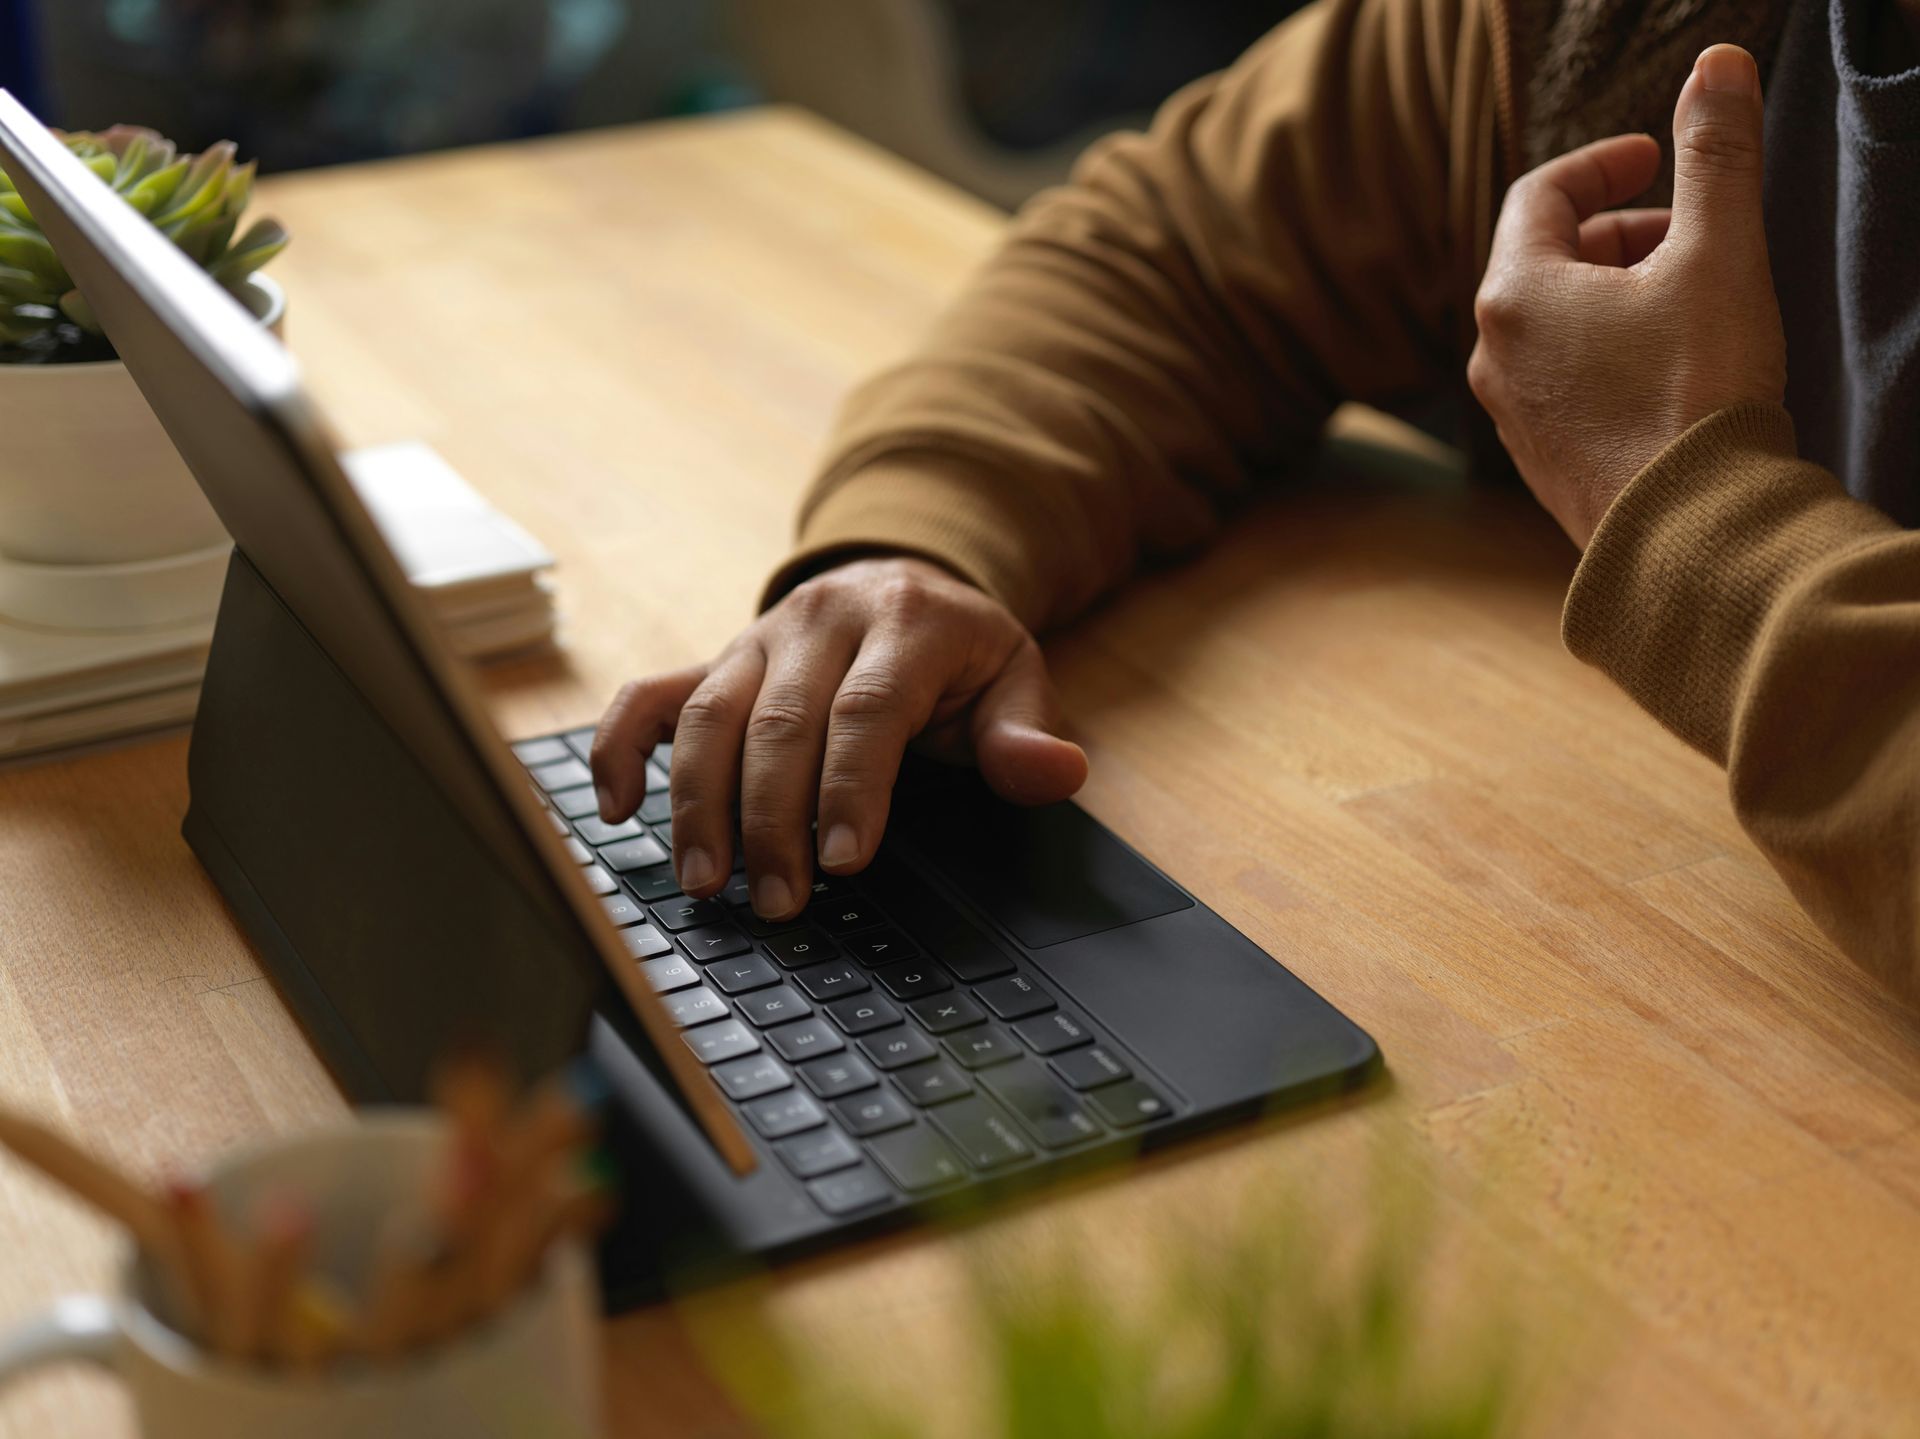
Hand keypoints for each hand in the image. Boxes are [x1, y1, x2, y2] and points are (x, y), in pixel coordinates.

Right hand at [590, 556, 1088, 919]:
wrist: (904, 580)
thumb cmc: (959, 652)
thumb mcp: (1015, 678)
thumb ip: (1026, 732)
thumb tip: (1055, 772)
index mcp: (905, 622)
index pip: (866, 710)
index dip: (851, 788)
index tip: (843, 860)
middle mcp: (820, 621)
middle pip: (779, 723)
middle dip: (772, 820)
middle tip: (778, 902)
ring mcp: (757, 639)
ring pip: (708, 716)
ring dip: (698, 805)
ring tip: (707, 882)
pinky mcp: (714, 659)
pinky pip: (650, 697)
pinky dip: (621, 750)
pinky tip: (616, 810)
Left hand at [1467, 44, 1786, 547]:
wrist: (1685, 535)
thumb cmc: (1695, 395)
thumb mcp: (1717, 256)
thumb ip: (1715, 156)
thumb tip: (1715, 69)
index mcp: (1514, 295)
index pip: (1539, 195)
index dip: (1601, 164)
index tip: (1657, 160)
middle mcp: (1491, 354)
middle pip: (1543, 261)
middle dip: (1617, 232)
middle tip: (1688, 233)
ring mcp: (1509, 414)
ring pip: (1554, 324)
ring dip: (1615, 294)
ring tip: (1687, 300)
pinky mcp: (1538, 460)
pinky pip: (1562, 379)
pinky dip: (1606, 351)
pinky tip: (1668, 371)